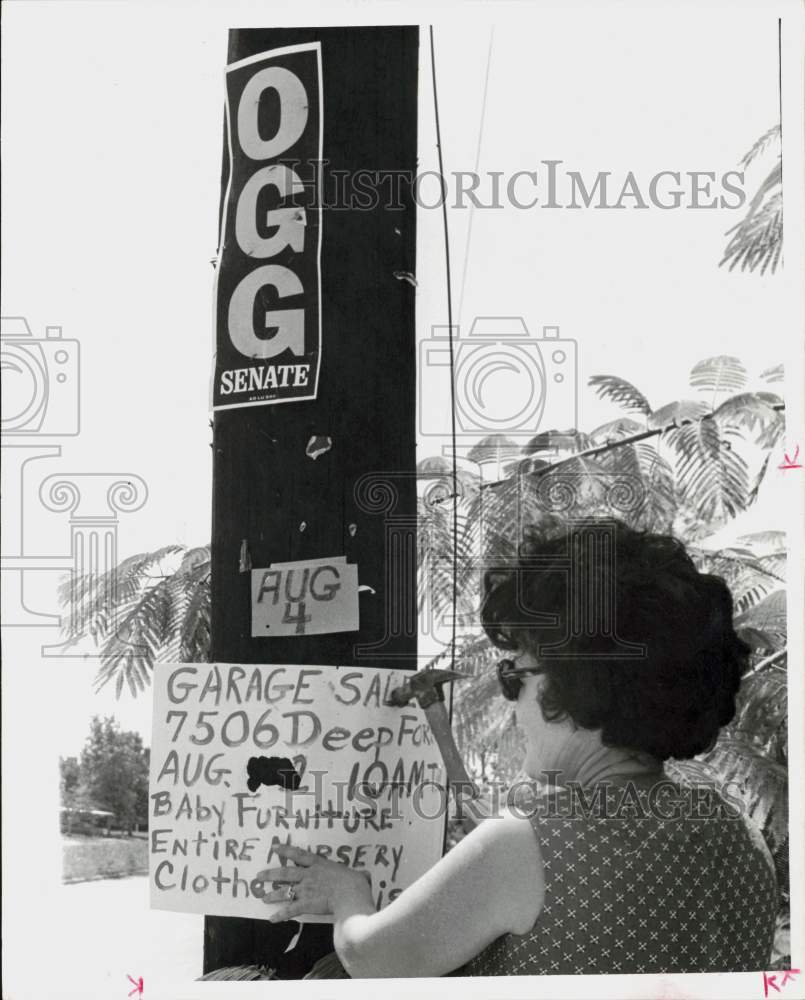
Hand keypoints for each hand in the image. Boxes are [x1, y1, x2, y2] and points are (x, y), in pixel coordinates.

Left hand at [256, 844, 373, 921]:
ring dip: (272, 894)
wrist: (350, 896)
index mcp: (320, 864)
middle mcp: (309, 875)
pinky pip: (290, 910)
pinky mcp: (306, 904)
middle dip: (271, 874)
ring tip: (263, 897)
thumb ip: (358, 875)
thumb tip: (366, 877)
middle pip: (285, 873)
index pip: (299, 855)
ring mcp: (306, 890)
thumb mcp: (358, 875)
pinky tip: (272, 918)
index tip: (274, 847)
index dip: (285, 850)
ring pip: (284, 891)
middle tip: (259, 875)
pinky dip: (280, 915)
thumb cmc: (356, 884)